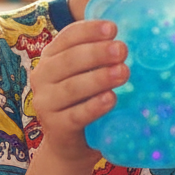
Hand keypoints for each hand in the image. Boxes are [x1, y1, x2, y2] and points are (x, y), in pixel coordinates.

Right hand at [29, 19, 127, 162]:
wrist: (69, 145)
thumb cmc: (83, 100)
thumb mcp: (86, 73)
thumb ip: (100, 56)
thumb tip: (132, 37)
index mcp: (50, 56)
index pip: (68, 37)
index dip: (90, 30)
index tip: (114, 28)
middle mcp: (42, 76)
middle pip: (70, 60)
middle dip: (98, 53)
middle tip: (123, 50)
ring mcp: (45, 103)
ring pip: (72, 87)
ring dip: (99, 78)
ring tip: (124, 72)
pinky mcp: (55, 128)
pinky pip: (76, 115)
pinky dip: (94, 107)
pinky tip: (111, 99)